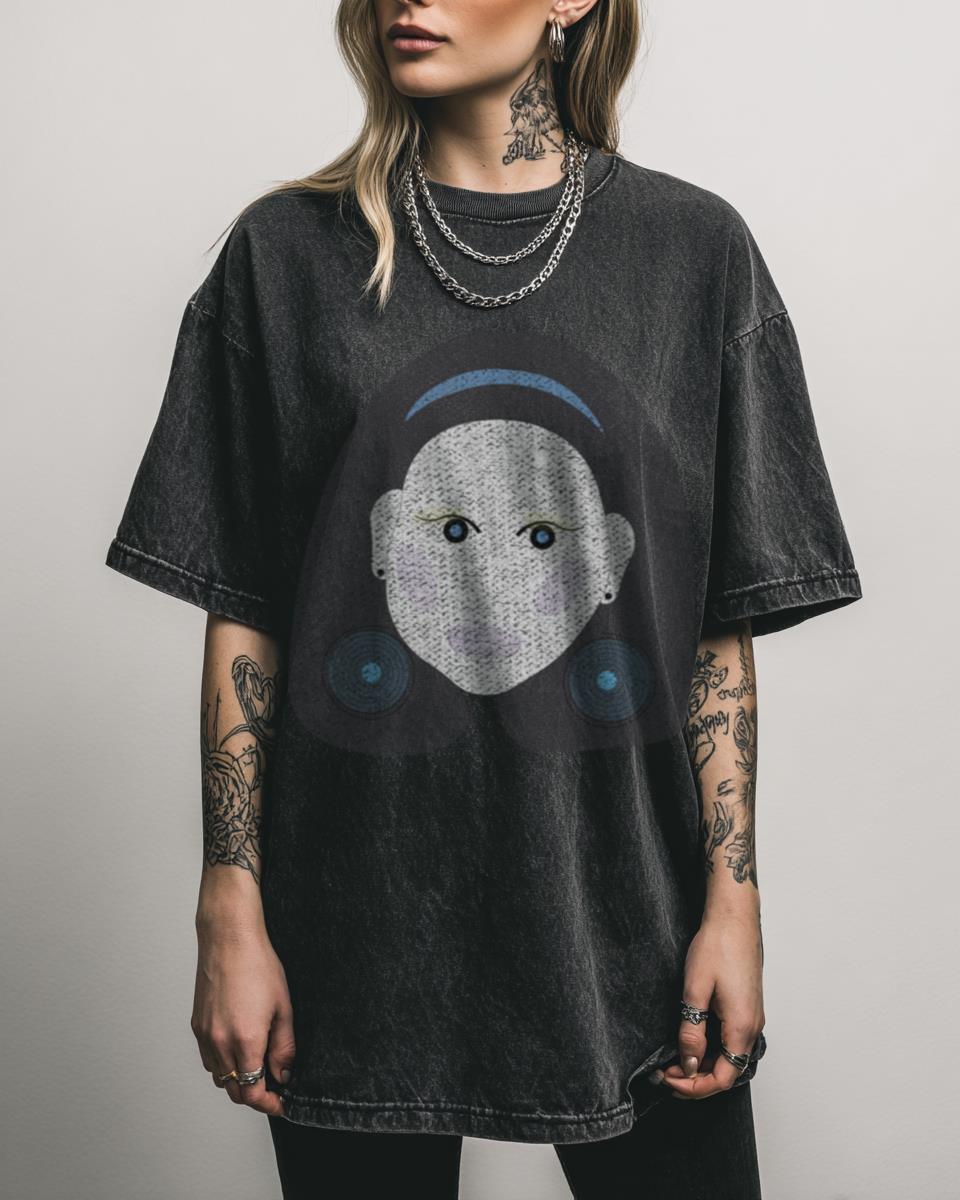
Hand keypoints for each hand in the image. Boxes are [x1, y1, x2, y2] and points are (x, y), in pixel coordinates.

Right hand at [191, 915, 295, 1116]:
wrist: (229, 939)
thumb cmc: (258, 966)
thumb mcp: (283, 1007)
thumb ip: (284, 1047)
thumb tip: (284, 1074)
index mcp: (245, 1040)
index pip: (252, 1092)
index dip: (268, 1104)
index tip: (281, 1103)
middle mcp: (220, 1043)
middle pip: (234, 1091)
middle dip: (255, 1095)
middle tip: (274, 1088)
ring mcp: (205, 1035)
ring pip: (219, 1077)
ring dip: (238, 1081)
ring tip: (258, 1066)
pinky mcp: (196, 1026)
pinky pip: (208, 1059)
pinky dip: (223, 1065)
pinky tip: (238, 1050)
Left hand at [658, 909, 764, 1099]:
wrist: (734, 918)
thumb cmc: (717, 946)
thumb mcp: (695, 990)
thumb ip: (692, 1031)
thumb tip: (689, 1064)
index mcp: (742, 1027)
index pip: (722, 1078)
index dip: (694, 1087)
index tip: (668, 1079)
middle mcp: (753, 1027)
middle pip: (727, 1071)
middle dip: (695, 1079)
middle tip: (664, 1072)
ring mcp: (752, 1017)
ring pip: (729, 1057)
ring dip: (703, 1064)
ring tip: (673, 1059)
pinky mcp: (747, 1008)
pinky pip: (731, 1040)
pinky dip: (711, 1049)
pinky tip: (691, 1041)